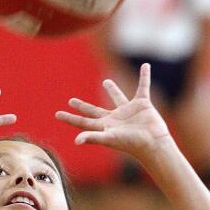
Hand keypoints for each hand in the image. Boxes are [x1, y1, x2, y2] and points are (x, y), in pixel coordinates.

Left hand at [56, 63, 171, 161]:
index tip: (57, 114)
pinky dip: (144, 77)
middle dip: (82, 107)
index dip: (69, 118)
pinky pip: (143, 87)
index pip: (82, 121)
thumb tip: (76, 141)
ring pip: (117, 97)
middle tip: (71, 101)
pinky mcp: (142, 104)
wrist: (153, 143)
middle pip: (93, 111)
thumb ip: (93, 137)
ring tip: (105, 81)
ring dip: (112, 89)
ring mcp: (128, 111)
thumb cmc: (131, 144)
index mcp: (104, 126)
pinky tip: (145, 66)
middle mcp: (114, 119)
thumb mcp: (109, 139)